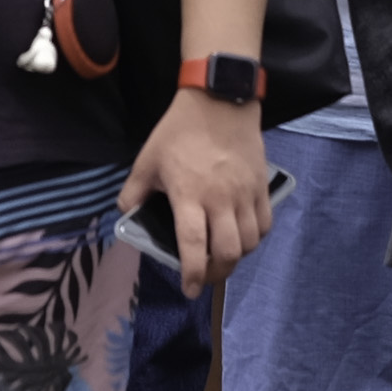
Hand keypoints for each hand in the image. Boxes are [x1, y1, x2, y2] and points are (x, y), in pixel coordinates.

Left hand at [121, 86, 270, 296]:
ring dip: (237, 257)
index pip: (192, 245)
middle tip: (207, 276)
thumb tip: (126, 213)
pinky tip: (243, 236)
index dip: (192, 273)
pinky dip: (256, 238)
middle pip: (227, 252)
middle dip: (217, 273)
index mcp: (188, 195)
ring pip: (250, 242)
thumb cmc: (179, 131)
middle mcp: (220, 200)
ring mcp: (244, 193)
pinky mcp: (261, 186)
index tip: (190, 289)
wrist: (219, 101)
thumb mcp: (147, 159)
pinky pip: (265, 223)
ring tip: (223, 257)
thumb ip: (134, 190)